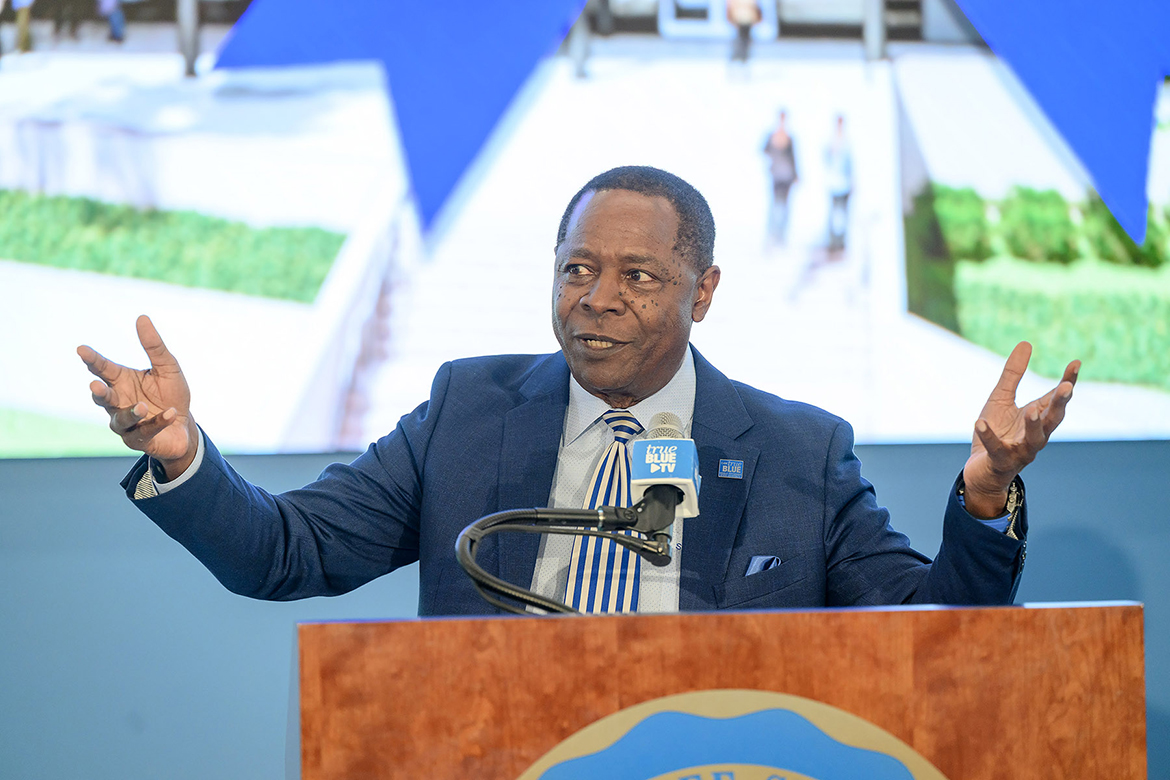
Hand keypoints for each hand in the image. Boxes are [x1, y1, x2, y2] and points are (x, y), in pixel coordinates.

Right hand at [77, 315, 198, 479]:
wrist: (184, 427)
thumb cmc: (171, 394)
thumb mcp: (168, 367)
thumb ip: (154, 346)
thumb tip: (142, 318)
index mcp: (121, 381)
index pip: (102, 369)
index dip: (92, 360)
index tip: (82, 349)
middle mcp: (118, 402)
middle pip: (102, 396)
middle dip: (99, 392)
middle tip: (96, 385)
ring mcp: (126, 423)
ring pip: (120, 419)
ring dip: (130, 413)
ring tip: (142, 406)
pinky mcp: (139, 440)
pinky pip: (146, 431)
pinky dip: (158, 421)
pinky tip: (169, 413)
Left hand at [963, 342, 1078, 518]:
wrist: (981, 469)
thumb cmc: (996, 431)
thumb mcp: (1001, 398)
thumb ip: (1013, 374)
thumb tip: (1026, 343)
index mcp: (1038, 418)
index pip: (1056, 399)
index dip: (1067, 382)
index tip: (1076, 363)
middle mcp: (1035, 435)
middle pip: (1053, 419)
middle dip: (1060, 404)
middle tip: (1067, 388)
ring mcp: (1020, 450)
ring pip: (1034, 439)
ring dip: (1034, 425)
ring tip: (1031, 410)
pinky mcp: (1000, 461)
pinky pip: (996, 449)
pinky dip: (989, 436)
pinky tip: (979, 422)